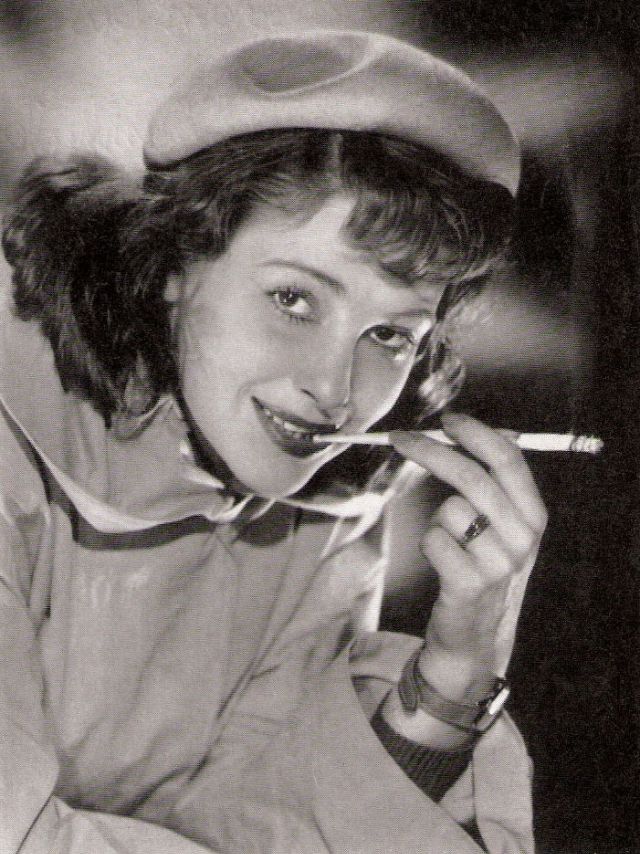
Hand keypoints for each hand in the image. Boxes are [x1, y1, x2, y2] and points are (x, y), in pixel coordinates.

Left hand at [391, 411, 546, 710]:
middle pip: (473, 476)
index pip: (509, 459)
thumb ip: (491, 483)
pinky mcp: (469, 583)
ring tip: (449, 543)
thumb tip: (462, 429)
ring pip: (448, 509)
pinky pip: (433, 540)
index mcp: (533, 515)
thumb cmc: (482, 568)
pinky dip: (428, 545)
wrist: (477, 635)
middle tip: (400, 438)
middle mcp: (522, 537)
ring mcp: (498, 562)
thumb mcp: (501, 527)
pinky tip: (443, 563)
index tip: (447, 419)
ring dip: (435, 519)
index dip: (477, 434)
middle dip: (431, 450)